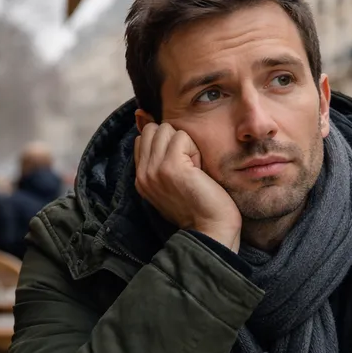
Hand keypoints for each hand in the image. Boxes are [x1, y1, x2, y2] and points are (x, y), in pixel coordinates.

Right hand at [134, 123, 241, 251]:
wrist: (210, 229)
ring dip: (184, 144)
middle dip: (174, 140)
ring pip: (165, 129)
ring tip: (193, 168)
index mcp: (141, 178)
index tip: (180, 166)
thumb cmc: (199, 207)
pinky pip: (181, 136)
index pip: (143, 138)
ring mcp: (153, 169)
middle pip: (153, 129)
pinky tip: (198, 170)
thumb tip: (149, 123)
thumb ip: (160, 160)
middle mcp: (142, 174)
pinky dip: (195, 149)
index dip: (166, 143)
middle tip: (188, 165)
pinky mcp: (169, 166)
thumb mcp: (171, 182)